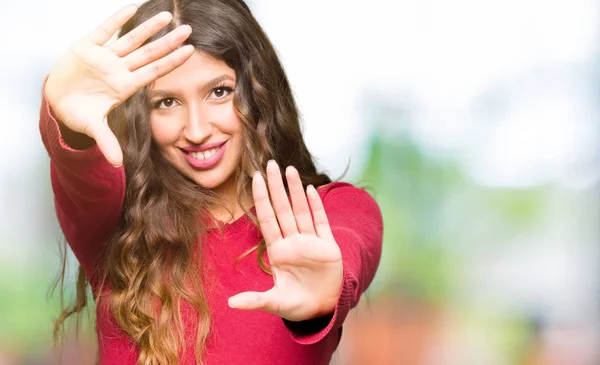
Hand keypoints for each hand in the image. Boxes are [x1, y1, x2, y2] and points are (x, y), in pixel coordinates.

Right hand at [45, 5, 194, 166]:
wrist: (57, 101)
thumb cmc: (79, 113)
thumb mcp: (93, 127)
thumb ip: (106, 142)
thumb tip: (118, 164)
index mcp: (124, 86)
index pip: (154, 71)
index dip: (171, 61)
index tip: (190, 51)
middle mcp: (119, 69)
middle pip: (149, 53)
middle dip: (168, 42)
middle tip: (189, 29)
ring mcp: (105, 57)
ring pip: (131, 38)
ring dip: (148, 27)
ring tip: (168, 15)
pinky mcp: (86, 46)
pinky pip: (105, 30)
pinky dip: (117, 19)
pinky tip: (132, 8)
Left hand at [228, 161, 342, 321]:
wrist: (322, 310)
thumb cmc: (296, 306)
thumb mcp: (275, 303)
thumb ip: (256, 300)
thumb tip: (231, 304)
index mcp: (278, 252)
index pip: (268, 219)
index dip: (262, 199)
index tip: (255, 179)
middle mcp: (293, 242)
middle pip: (283, 209)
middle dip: (276, 187)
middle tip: (270, 164)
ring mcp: (310, 242)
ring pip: (301, 211)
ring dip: (296, 190)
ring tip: (290, 169)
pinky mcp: (328, 246)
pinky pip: (321, 222)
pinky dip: (316, 207)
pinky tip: (311, 190)